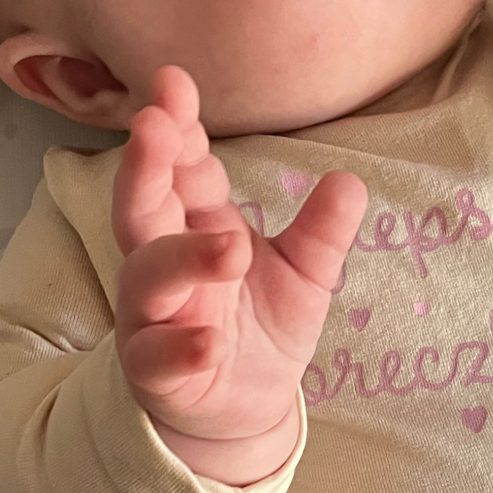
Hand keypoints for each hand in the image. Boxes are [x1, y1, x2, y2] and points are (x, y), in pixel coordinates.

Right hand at [113, 66, 368, 473]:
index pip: (179, 167)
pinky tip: (209, 343)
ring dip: (183, 258)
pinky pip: (158, 358)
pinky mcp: (157, 373)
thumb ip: (322, 231)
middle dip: (146, 167)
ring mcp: (153, 317)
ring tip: (231, 248)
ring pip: (148, 278)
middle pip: (142, 207)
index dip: (175, 127)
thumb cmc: (259, 325)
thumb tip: (350, 182)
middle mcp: (162, 263)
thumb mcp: (305, 273)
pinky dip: (180, 349)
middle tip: (154, 124)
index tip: (173, 83)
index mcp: (194, 225)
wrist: (241, 410)